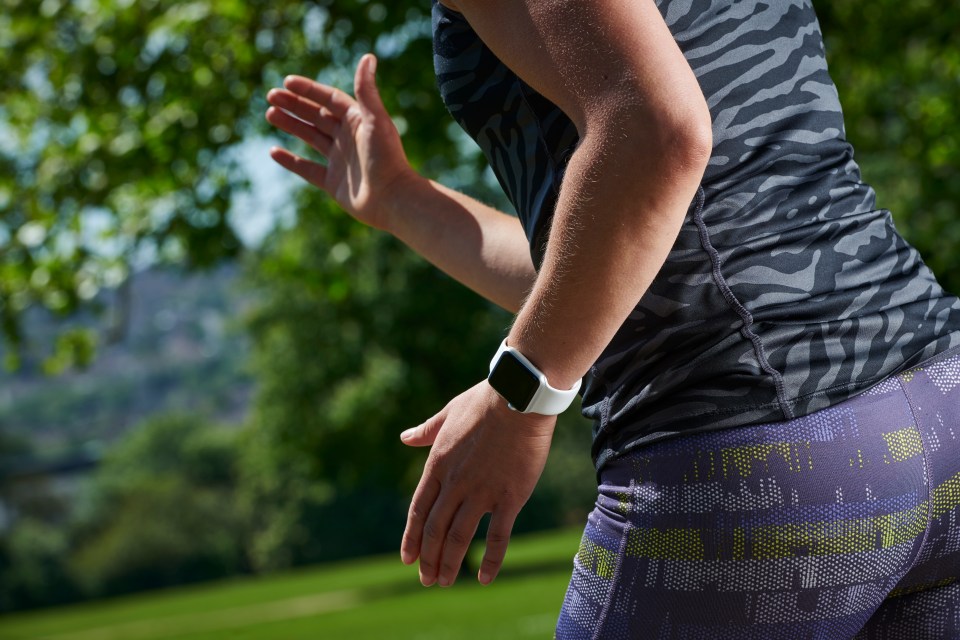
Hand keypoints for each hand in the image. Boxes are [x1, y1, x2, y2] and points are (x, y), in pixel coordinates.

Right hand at [265, 53, 413, 229]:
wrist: (393, 199)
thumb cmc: (387, 158)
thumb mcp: (375, 120)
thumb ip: (367, 90)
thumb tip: (368, 56)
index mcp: (358, 121)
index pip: (329, 99)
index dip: (309, 90)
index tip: (287, 82)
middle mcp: (348, 138)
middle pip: (317, 115)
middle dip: (294, 105)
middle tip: (271, 96)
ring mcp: (339, 160)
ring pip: (310, 137)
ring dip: (291, 125)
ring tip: (269, 114)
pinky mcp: (333, 183)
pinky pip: (307, 169)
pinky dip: (291, 161)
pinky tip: (273, 150)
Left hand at [400, 381, 555, 586]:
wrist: (518, 396)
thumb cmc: (485, 400)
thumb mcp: (448, 413)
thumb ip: (426, 431)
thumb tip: (405, 437)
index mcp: (438, 464)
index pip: (419, 510)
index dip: (412, 537)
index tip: (408, 558)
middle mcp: (455, 483)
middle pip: (435, 529)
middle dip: (428, 558)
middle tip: (427, 580)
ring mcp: (481, 492)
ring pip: (459, 537)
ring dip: (449, 563)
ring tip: (445, 582)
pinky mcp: (509, 497)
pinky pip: (497, 536)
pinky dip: (489, 560)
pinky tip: (483, 578)